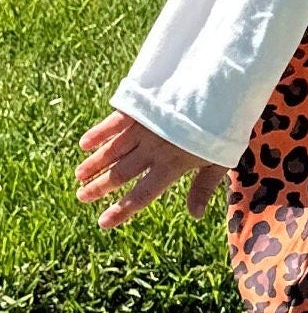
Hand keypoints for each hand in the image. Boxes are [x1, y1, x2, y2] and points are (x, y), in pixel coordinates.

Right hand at [75, 111, 227, 229]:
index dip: (121, 210)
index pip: (142, 195)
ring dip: (94, 164)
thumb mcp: (219, 160)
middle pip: (120, 173)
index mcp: (172, 166)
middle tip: (81, 197)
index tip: (103, 223)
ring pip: (112, 150)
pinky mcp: (140, 108)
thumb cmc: (224, 126)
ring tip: (79, 176)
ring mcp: (144, 128)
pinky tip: (84, 143)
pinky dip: (98, 133)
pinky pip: (114, 123)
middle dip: (99, 187)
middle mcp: (153, 150)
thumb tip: (196, 215)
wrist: (217, 89)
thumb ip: (203, 187)